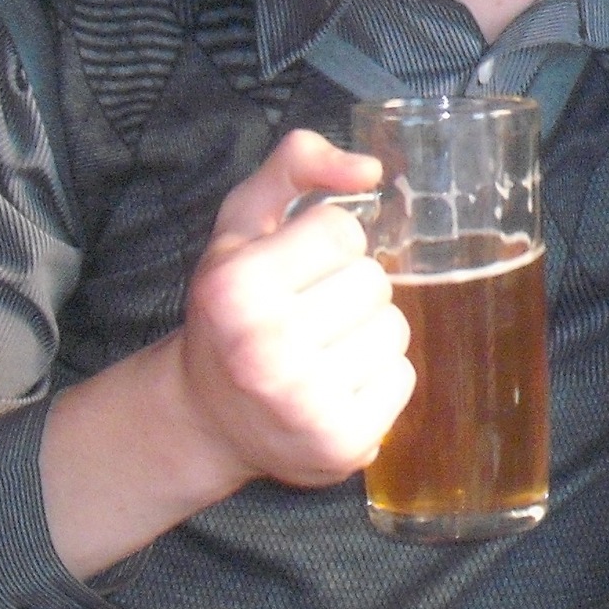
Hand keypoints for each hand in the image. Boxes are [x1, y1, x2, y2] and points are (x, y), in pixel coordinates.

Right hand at [175, 130, 416, 490]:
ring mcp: (302, 402)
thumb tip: (370, 169)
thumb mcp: (243, 223)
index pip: (342, 231)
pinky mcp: (338, 444)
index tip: (293, 269)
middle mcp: (264, 346)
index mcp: (235, 287)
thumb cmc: (231, 309)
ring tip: (322, 350)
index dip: (325, 244)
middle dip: (349, 289)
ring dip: (367, 333)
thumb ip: (297, 164)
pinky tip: (335, 385)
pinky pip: (403, 379)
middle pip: (374, 281)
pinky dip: (379, 378)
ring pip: (394, 329)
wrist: (205, 417)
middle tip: (307, 315)